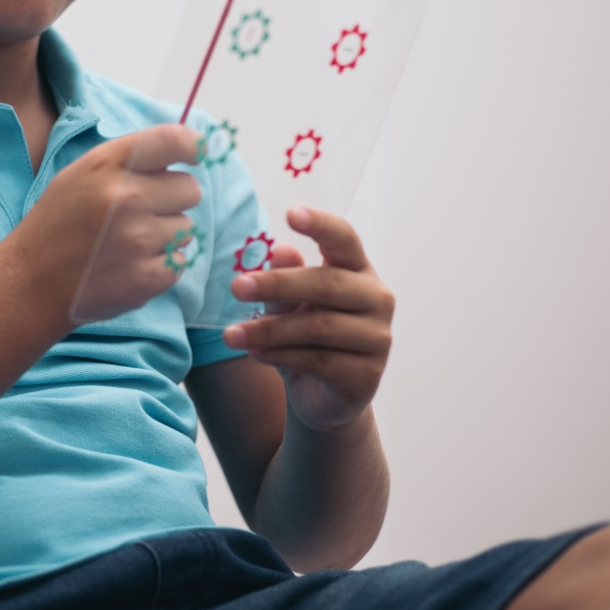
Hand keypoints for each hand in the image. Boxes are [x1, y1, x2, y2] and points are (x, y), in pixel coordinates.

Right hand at [14, 124, 203, 325]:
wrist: (31, 283)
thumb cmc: (59, 223)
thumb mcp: (81, 174)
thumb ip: (130, 159)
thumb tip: (187, 148)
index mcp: (107, 165)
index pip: (173, 140)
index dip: (192, 146)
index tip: (194, 155)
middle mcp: (126, 197)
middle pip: (190, 188)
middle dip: (172, 200)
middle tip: (141, 213)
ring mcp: (137, 239)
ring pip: (187, 228)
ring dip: (165, 236)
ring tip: (127, 243)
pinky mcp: (146, 277)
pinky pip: (179, 262)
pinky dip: (161, 266)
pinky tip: (129, 266)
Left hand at [222, 208, 393, 431]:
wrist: (321, 396)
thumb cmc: (305, 336)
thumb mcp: (289, 305)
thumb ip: (286, 281)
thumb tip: (279, 249)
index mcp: (359, 271)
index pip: (345, 239)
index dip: (321, 225)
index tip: (290, 213)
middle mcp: (377, 300)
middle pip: (326, 285)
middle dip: (277, 285)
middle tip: (236, 287)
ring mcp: (377, 340)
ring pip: (318, 328)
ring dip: (268, 330)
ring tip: (231, 334)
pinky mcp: (367, 376)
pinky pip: (318, 361)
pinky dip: (280, 355)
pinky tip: (254, 353)